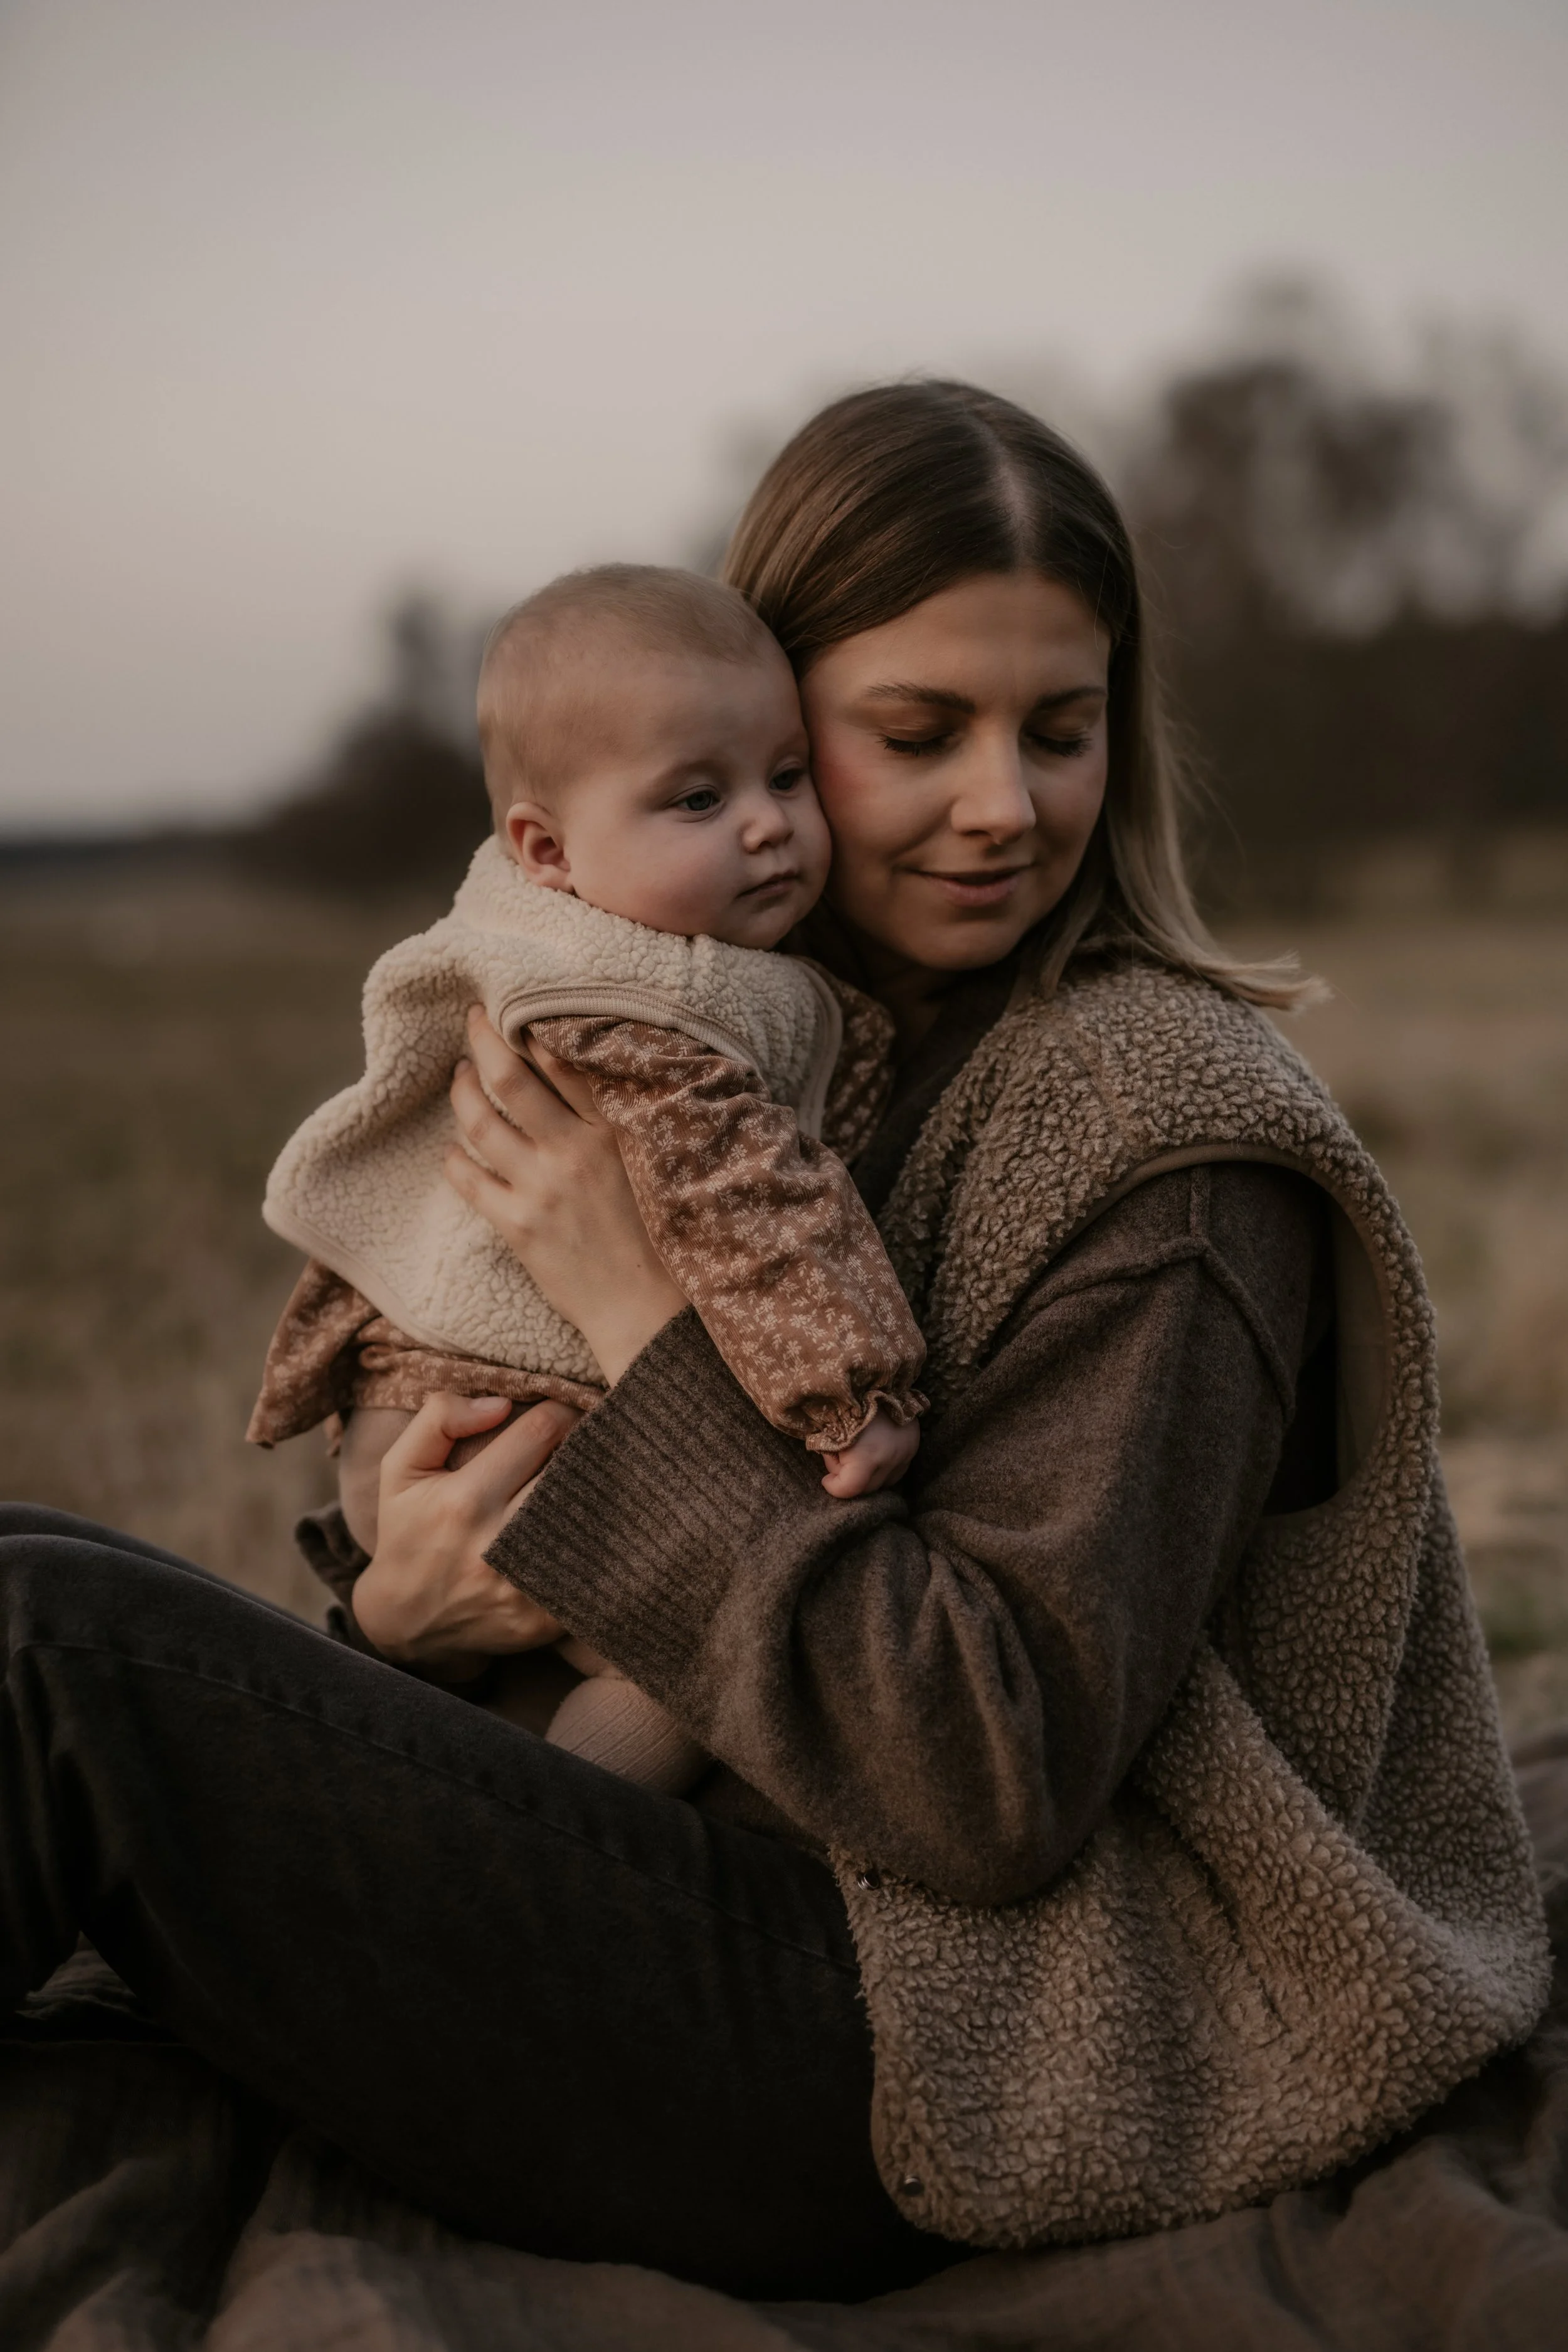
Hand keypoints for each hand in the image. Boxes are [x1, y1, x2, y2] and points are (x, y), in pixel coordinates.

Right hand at [351, 1391, 577, 1679]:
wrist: (407, 1622)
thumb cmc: (408, 1533)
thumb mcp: (401, 1470)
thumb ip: (439, 1420)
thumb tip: (501, 1402)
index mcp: (465, 1500)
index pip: (540, 1432)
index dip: (560, 1412)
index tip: (562, 1413)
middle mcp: (498, 1544)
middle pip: (574, 1472)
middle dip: (585, 1448)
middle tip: (588, 1442)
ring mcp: (525, 1586)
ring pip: (590, 1518)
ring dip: (596, 1493)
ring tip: (591, 1481)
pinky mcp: (545, 1620)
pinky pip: (590, 1569)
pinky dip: (596, 1543)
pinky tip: (588, 1528)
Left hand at [444, 1009, 687, 1383]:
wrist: (651, 1313)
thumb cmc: (666, 1238)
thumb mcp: (659, 1163)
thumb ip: (628, 1119)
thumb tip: (605, 1073)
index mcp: (617, 1129)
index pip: (565, 1060)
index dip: (532, 1029)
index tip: (516, 1009)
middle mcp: (575, 1151)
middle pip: (509, 1078)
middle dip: (483, 1039)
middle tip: (473, 1018)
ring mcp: (541, 1188)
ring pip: (480, 1122)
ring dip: (461, 1090)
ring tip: (459, 1075)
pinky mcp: (517, 1226)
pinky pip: (467, 1178)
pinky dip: (454, 1157)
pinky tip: (455, 1149)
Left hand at [818, 1406, 920, 1498]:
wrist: (877, 1378)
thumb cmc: (846, 1402)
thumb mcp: (830, 1430)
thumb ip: (832, 1456)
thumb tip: (836, 1471)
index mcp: (867, 1456)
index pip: (850, 1489)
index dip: (834, 1487)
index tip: (826, 1480)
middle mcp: (890, 1459)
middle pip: (868, 1489)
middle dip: (850, 1480)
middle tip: (840, 1461)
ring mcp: (905, 1453)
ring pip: (885, 1483)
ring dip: (869, 1477)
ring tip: (857, 1456)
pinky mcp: (913, 1446)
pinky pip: (898, 1470)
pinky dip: (884, 1469)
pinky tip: (874, 1455)